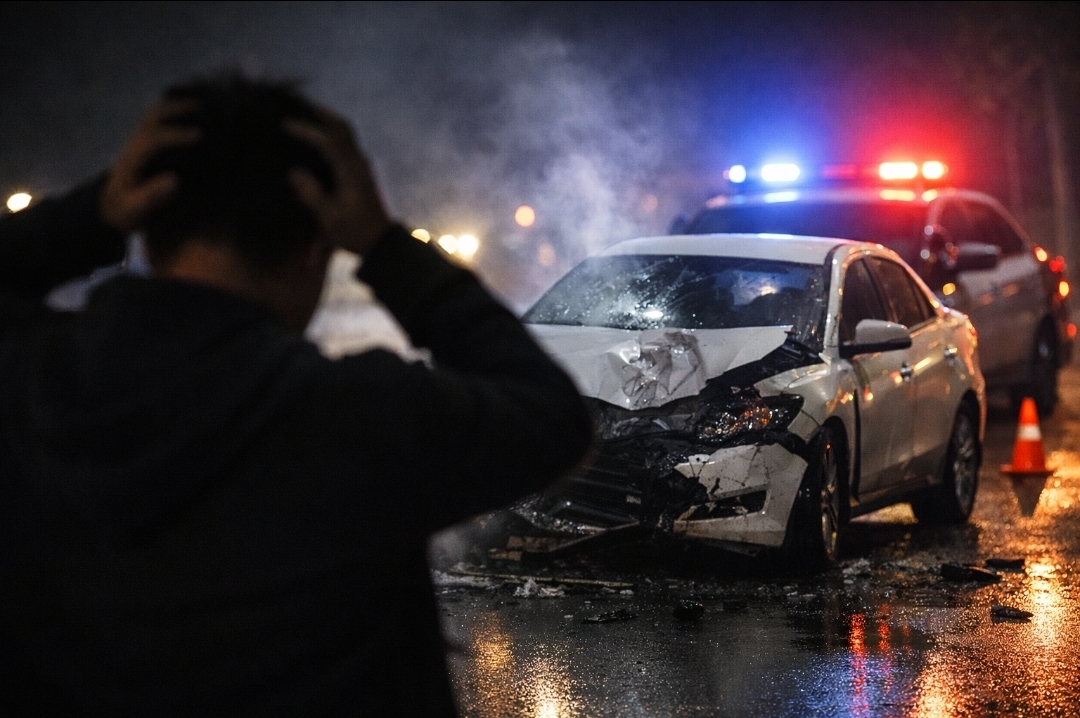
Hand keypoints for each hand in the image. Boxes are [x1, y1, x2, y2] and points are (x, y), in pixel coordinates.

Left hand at [99, 100, 199, 232]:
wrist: (109, 206)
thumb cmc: (125, 210)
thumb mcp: (134, 211)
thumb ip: (151, 197)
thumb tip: (174, 181)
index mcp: (133, 159)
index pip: (155, 139)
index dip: (177, 135)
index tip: (199, 135)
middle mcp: (135, 144)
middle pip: (153, 117)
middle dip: (177, 110)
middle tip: (204, 107)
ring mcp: (138, 140)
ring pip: (155, 114)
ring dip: (176, 106)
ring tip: (202, 103)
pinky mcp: (144, 141)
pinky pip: (158, 120)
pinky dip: (173, 111)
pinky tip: (193, 111)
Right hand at [284, 108, 390, 256]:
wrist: (380, 241)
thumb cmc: (355, 232)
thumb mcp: (330, 219)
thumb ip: (312, 195)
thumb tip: (294, 173)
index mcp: (351, 172)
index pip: (329, 142)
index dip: (306, 131)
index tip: (283, 124)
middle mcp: (359, 162)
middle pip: (341, 127)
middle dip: (318, 112)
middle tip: (294, 102)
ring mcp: (361, 164)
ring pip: (345, 131)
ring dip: (325, 118)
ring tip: (303, 111)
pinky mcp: (360, 169)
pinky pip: (345, 140)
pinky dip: (329, 130)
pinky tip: (315, 132)